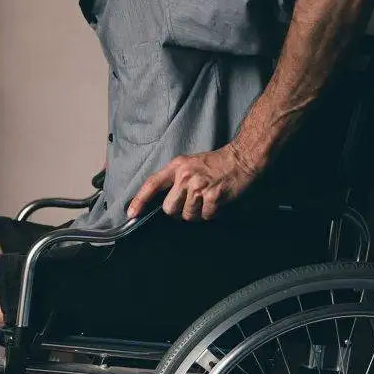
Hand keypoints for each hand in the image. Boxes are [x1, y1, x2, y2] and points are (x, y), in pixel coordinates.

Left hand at [126, 144, 259, 220]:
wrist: (242, 158)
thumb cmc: (214, 164)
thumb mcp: (189, 164)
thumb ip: (174, 180)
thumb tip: (162, 202)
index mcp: (176, 167)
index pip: (152, 184)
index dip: (139, 200)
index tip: (131, 213)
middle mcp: (185, 176)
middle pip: (169, 209)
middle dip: (178, 211)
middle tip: (191, 202)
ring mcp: (199, 186)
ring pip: (187, 215)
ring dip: (197, 213)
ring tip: (206, 199)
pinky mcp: (213, 196)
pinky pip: (205, 216)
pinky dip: (212, 213)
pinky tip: (217, 200)